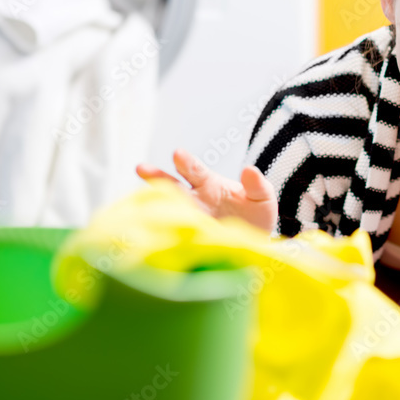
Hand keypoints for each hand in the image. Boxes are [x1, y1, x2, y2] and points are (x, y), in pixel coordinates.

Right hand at [135, 149, 277, 234]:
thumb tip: (249, 169)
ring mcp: (189, 221)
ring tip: (136, 202)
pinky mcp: (188, 241)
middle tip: (141, 169)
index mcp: (209, 185)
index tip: (177, 154)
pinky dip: (163, 232)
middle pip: (171, 186)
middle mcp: (194, 201)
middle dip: (156, 177)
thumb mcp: (263, 197)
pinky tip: (150, 231)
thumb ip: (257, 184)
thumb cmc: (255, 215)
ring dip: (153, 204)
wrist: (254, 244)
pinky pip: (173, 235)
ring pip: (167, 210)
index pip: (195, 170)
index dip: (186, 162)